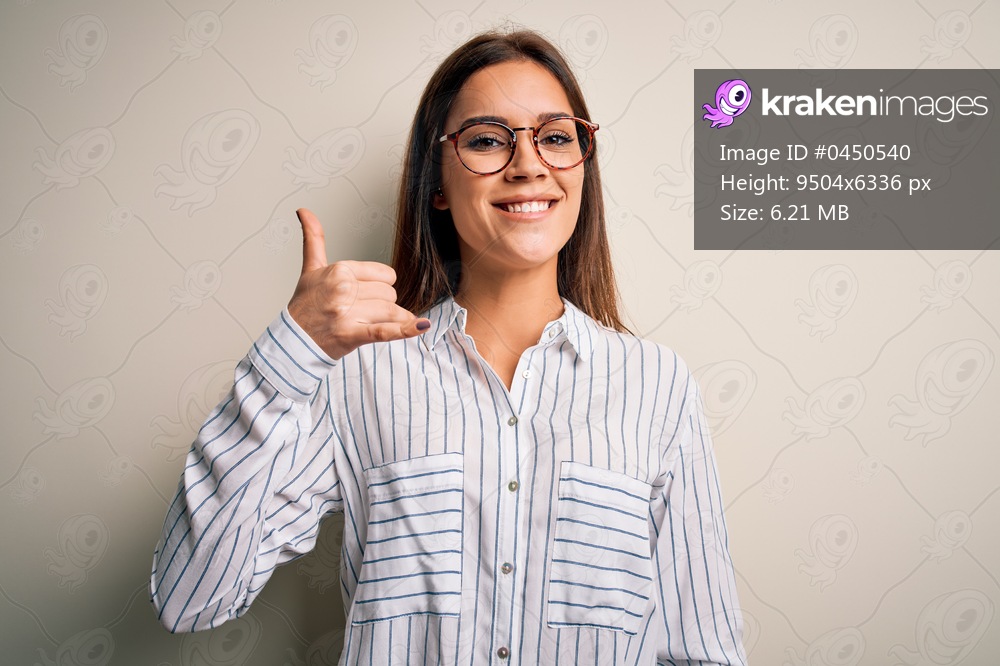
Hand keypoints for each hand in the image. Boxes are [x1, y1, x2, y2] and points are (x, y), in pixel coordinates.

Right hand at [287, 208, 430, 359]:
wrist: (293, 340)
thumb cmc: (305, 305)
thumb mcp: (311, 269)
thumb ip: (313, 239)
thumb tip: (304, 210)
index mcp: (339, 271)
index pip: (385, 275)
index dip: (381, 286)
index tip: (366, 293)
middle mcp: (343, 289)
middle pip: (390, 294)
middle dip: (384, 304)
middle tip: (364, 311)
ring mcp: (347, 313)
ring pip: (391, 311)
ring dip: (393, 319)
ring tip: (378, 323)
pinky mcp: (352, 335)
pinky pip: (385, 331)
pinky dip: (405, 330)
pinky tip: (420, 325)